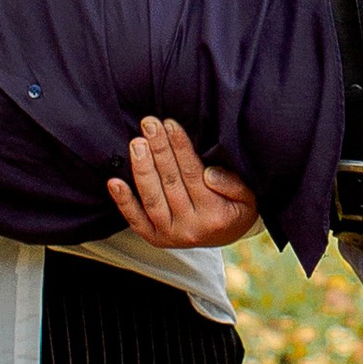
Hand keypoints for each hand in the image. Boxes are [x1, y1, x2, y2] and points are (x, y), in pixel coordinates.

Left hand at [106, 118, 260, 249]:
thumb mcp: (248, 196)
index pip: (192, 174)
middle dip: (159, 149)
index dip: (180, 147)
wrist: (229, 235)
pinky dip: (124, 201)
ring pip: (151, 198)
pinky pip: (136, 220)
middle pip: (170, 181)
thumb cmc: (237, 207)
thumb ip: (232, 184)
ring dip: (142, 168)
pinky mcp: (156, 239)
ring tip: (137, 143)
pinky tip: (114, 182)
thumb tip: (209, 174)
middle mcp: (191, 227)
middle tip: (149, 124)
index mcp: (215, 214)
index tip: (170, 124)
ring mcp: (171, 235)